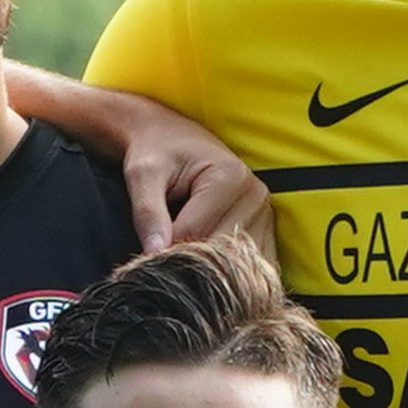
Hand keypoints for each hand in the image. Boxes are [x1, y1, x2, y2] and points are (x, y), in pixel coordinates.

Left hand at [109, 100, 266, 256]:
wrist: (170, 138)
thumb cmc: (155, 153)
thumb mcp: (143, 175)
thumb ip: (147, 213)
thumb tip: (153, 254)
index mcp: (230, 178)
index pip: (195, 235)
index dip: (165, 247)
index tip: (148, 243)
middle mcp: (256, 196)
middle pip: (218, 252)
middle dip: (187, 259)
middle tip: (162, 248)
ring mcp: (265, 214)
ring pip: (234, 263)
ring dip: (207, 267)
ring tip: (183, 246)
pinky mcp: (265, 228)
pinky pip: (249, 263)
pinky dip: (226, 269)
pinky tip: (206, 259)